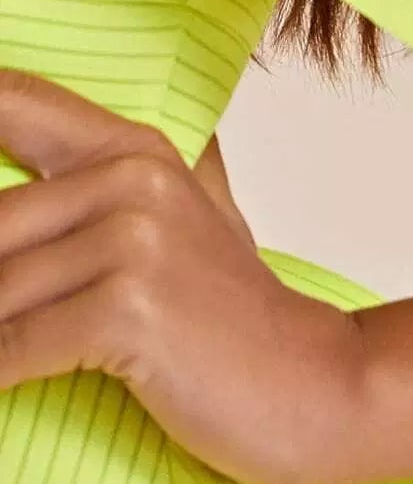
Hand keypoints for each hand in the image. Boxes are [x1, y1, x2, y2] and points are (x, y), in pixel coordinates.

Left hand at [0, 69, 364, 483]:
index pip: (7, 99)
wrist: (310, 383)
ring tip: (1, 347)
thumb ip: (114, 177)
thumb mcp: (184, 217)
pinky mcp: (128, 308)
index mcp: (134, 148)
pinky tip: (0, 383)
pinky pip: (11, 350)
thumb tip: (22, 143)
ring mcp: (134, 241)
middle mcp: (132, 179)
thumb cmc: (227, 316)